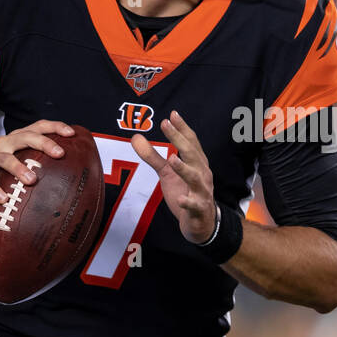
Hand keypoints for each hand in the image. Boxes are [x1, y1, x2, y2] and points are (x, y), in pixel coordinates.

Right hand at [0, 120, 72, 203]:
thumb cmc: (2, 165)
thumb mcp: (21, 157)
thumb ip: (39, 159)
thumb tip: (71, 170)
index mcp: (19, 137)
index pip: (39, 126)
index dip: (55, 127)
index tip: (71, 133)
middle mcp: (6, 142)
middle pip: (25, 137)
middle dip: (44, 143)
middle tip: (59, 153)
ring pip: (6, 158)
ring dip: (19, 168)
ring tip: (32, 180)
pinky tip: (4, 198)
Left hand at [131, 110, 215, 243]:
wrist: (201, 222)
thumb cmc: (186, 192)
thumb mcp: (166, 173)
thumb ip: (152, 156)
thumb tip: (135, 137)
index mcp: (196, 163)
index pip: (190, 142)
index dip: (182, 128)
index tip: (172, 114)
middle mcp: (201, 173)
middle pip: (192, 154)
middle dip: (180, 139)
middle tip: (166, 125)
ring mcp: (201, 191)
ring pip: (194, 178)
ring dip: (184, 169)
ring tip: (172, 159)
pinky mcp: (198, 209)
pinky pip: (194, 205)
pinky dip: (188, 203)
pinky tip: (180, 200)